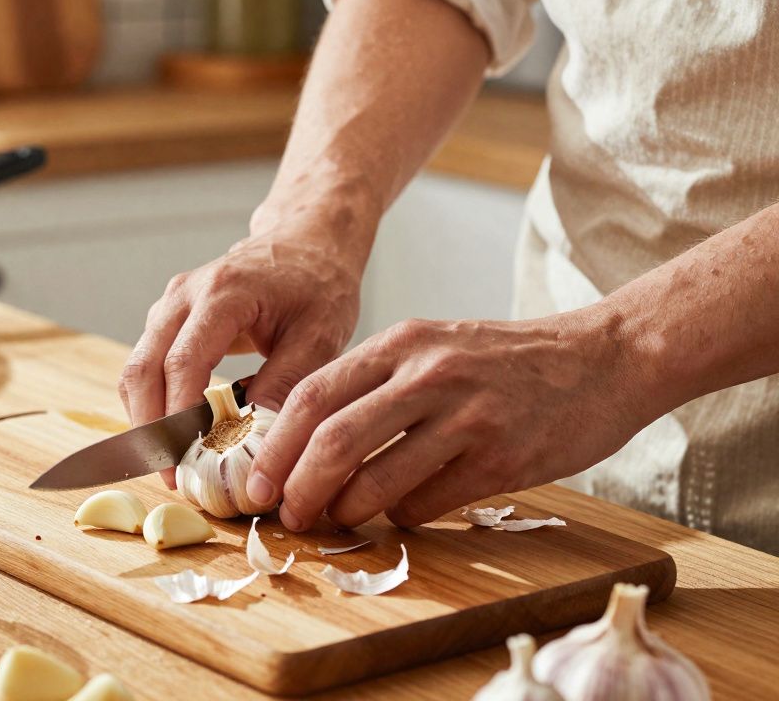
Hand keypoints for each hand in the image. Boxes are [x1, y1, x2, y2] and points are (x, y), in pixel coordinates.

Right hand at [118, 212, 366, 487]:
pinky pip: (146, 365)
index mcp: (222, 293)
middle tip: (171, 476)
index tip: (186, 464)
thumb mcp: (319, 336)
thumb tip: (257, 444)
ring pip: (136, 369)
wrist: (305, 242)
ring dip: (147, 419)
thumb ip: (285, 385)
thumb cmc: (318, 286)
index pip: (182, 362)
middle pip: (143, 368)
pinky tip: (176, 437)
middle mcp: (183, 295)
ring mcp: (170, 305)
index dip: (178, 418)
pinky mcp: (168, 318)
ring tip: (172, 465)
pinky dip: (154, 403)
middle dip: (151, 428)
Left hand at [244, 310, 659, 529]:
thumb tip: (308, 442)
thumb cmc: (507, 360)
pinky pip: (428, 502)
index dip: (275, 445)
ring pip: (378, 480)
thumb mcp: (434, 347)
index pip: (314, 395)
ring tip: (338, 518)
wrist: (605, 358)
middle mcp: (429, 375)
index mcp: (402, 344)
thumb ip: (377, 384)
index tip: (256, 481)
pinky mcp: (501, 457)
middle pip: (334, 441)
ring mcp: (467, 417)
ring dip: (347, 510)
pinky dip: (403, 516)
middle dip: (298, 488)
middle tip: (287, 514)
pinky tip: (404, 512)